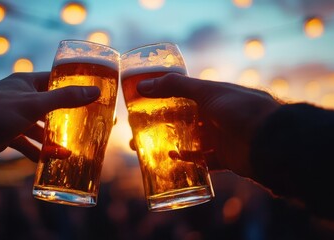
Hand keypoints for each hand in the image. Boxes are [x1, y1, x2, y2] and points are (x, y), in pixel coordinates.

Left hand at [0, 72, 99, 162]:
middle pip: (50, 106)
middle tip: (85, 127)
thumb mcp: (34, 105)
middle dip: (66, 118)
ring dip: (53, 139)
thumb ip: (64, 98)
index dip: (73, 86)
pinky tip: (50, 162)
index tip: (91, 96)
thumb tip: (94, 92)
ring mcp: (14, 117)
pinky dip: (38, 152)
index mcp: (26, 83)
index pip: (55, 80)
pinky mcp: (7, 135)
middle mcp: (21, 98)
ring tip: (71, 150)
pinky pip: (28, 143)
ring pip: (40, 127)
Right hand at [136, 73, 280, 177]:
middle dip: (157, 127)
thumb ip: (176, 86)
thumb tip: (142, 85)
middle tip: (135, 133)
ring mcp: (218, 137)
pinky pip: (201, 160)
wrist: (272, 141)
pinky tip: (172, 160)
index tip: (139, 107)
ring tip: (143, 149)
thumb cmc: (241, 109)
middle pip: (179, 121)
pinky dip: (187, 160)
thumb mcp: (207, 92)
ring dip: (167, 145)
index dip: (159, 101)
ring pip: (187, 141)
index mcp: (210, 96)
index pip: (178, 97)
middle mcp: (213, 116)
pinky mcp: (223, 156)